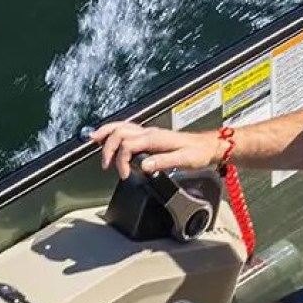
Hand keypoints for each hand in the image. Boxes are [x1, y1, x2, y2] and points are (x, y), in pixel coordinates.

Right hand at [88, 121, 222, 178]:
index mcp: (155, 138)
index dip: (122, 161)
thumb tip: (144, 166)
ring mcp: (149, 132)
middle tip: (106, 165)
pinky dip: (115, 132)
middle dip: (108, 148)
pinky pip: (128, 129)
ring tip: (93, 140)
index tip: (124, 174)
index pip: (128, 146)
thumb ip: (163, 162)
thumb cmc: (199, 153)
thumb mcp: (184, 160)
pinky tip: (110, 136)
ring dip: (106, 134)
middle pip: (119, 133)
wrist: (209, 146)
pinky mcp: (151, 135)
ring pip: (121, 127)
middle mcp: (150, 132)